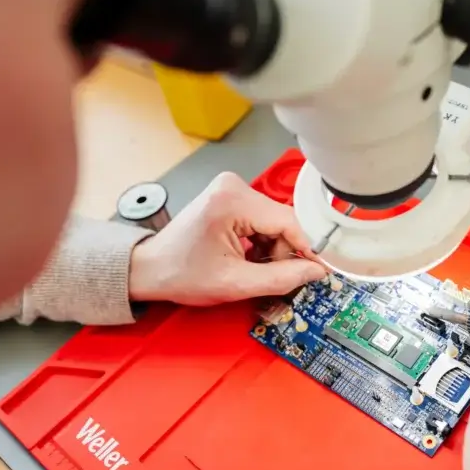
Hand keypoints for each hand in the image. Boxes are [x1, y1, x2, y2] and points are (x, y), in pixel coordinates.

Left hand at [128, 172, 327, 305]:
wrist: (150, 267)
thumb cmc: (182, 274)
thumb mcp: (235, 283)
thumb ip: (281, 278)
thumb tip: (317, 271)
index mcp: (232, 200)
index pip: (287, 221)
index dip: (306, 248)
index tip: (319, 272)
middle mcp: (233, 185)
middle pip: (282, 220)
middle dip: (284, 251)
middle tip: (274, 277)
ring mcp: (231, 188)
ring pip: (274, 220)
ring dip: (273, 248)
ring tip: (253, 268)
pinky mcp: (229, 195)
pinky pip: (262, 218)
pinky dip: (262, 241)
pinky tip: (248, 257)